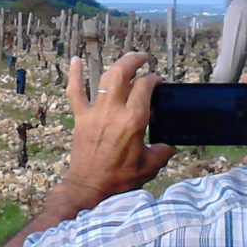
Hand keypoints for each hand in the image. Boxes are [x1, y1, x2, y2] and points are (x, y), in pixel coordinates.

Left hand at [57, 52, 175, 212]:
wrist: (89, 188)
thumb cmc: (119, 179)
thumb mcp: (149, 167)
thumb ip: (163, 152)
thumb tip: (171, 146)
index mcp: (133, 121)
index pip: (145, 87)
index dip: (153, 79)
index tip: (157, 81)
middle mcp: (113, 112)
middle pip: (122, 74)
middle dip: (135, 61)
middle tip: (144, 58)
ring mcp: (94, 113)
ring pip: (104, 79)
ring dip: (116, 65)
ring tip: (126, 59)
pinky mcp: (80, 118)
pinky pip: (75, 92)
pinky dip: (75, 75)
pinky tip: (76, 60)